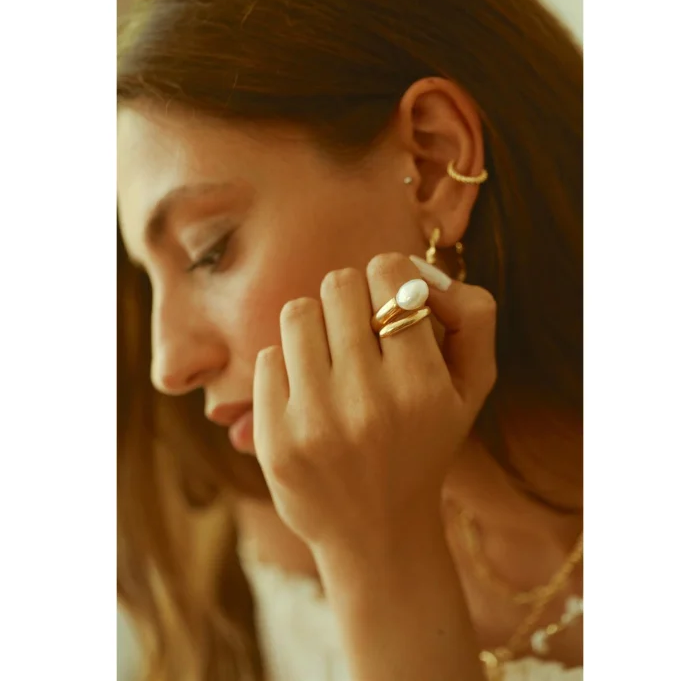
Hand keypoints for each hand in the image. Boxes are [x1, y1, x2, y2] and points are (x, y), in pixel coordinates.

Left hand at [253, 252, 496, 555]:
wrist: (378, 531)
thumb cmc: (426, 445)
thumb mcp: (473, 388)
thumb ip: (472, 317)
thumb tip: (421, 275)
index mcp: (422, 385)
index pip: (388, 274)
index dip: (389, 276)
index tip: (390, 304)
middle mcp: (368, 401)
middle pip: (338, 285)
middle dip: (350, 300)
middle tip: (359, 331)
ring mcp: (315, 421)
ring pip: (298, 313)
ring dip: (316, 327)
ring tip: (331, 360)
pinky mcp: (275, 439)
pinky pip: (269, 356)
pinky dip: (289, 366)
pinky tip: (308, 395)